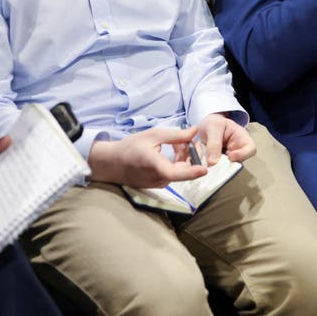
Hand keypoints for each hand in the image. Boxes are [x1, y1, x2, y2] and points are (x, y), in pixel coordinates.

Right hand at [88, 126, 208, 188]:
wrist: (111, 163)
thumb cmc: (131, 147)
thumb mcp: (153, 135)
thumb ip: (176, 135)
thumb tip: (194, 131)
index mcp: (156, 167)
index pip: (177, 173)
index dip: (192, 172)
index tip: (204, 170)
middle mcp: (158, 179)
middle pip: (182, 169)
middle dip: (190, 154)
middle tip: (190, 139)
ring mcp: (158, 184)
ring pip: (178, 171)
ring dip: (183, 157)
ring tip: (178, 142)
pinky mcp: (157, 185)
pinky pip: (172, 173)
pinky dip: (176, 162)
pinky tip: (172, 150)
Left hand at [198, 113, 256, 164]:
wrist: (206, 125)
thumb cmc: (213, 122)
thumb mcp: (213, 127)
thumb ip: (213, 143)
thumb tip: (213, 162)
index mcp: (241, 137)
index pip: (251, 149)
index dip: (243, 155)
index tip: (229, 156)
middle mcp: (238, 149)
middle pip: (239, 162)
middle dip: (226, 165)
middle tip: (213, 163)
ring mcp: (230, 157)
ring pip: (228, 168)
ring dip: (217, 167)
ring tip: (207, 162)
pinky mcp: (221, 162)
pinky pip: (219, 168)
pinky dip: (212, 167)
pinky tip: (205, 163)